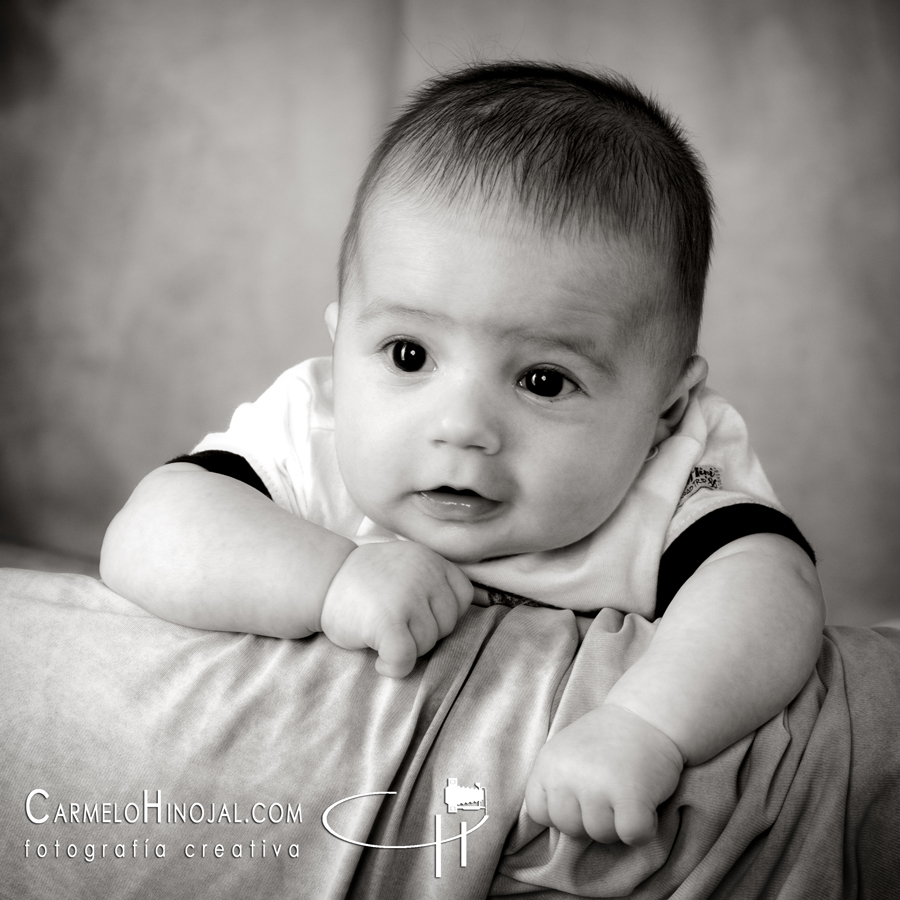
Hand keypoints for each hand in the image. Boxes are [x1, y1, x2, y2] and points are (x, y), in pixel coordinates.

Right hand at [320, 541, 472, 677]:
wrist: (320, 580)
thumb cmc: (364, 580)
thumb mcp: (407, 565)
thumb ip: (435, 580)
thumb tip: (481, 605)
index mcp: (432, 559)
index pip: (463, 597)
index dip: (441, 613)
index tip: (414, 613)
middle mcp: (425, 573)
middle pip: (447, 625)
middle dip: (422, 633)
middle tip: (392, 623)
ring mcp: (408, 596)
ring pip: (428, 644)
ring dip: (406, 648)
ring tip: (380, 632)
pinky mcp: (389, 620)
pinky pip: (405, 659)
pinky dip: (393, 667)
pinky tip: (379, 660)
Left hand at [525, 703, 683, 845]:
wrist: (646, 715)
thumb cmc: (607, 739)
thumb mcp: (565, 752)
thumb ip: (555, 782)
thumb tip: (553, 823)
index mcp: (548, 764)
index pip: (538, 813)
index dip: (562, 811)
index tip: (581, 794)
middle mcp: (567, 775)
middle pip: (569, 829)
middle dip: (591, 818)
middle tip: (609, 790)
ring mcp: (597, 786)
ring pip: (600, 835)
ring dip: (617, 822)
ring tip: (626, 791)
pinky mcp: (629, 796)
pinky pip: (631, 836)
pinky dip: (643, 829)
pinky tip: (645, 807)